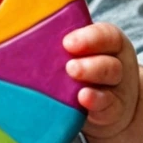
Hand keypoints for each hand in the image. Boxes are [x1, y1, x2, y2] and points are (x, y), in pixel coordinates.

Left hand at [63, 22, 139, 139]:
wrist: (111, 106)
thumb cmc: (84, 69)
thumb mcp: (81, 53)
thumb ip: (62, 44)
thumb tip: (24, 30)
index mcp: (110, 44)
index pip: (107, 36)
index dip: (89, 38)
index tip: (67, 43)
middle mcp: (117, 64)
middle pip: (109, 62)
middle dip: (89, 64)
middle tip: (69, 67)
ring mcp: (118, 90)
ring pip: (111, 80)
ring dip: (92, 78)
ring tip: (75, 81)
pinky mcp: (114, 112)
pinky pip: (108, 107)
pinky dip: (95, 102)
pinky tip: (83, 99)